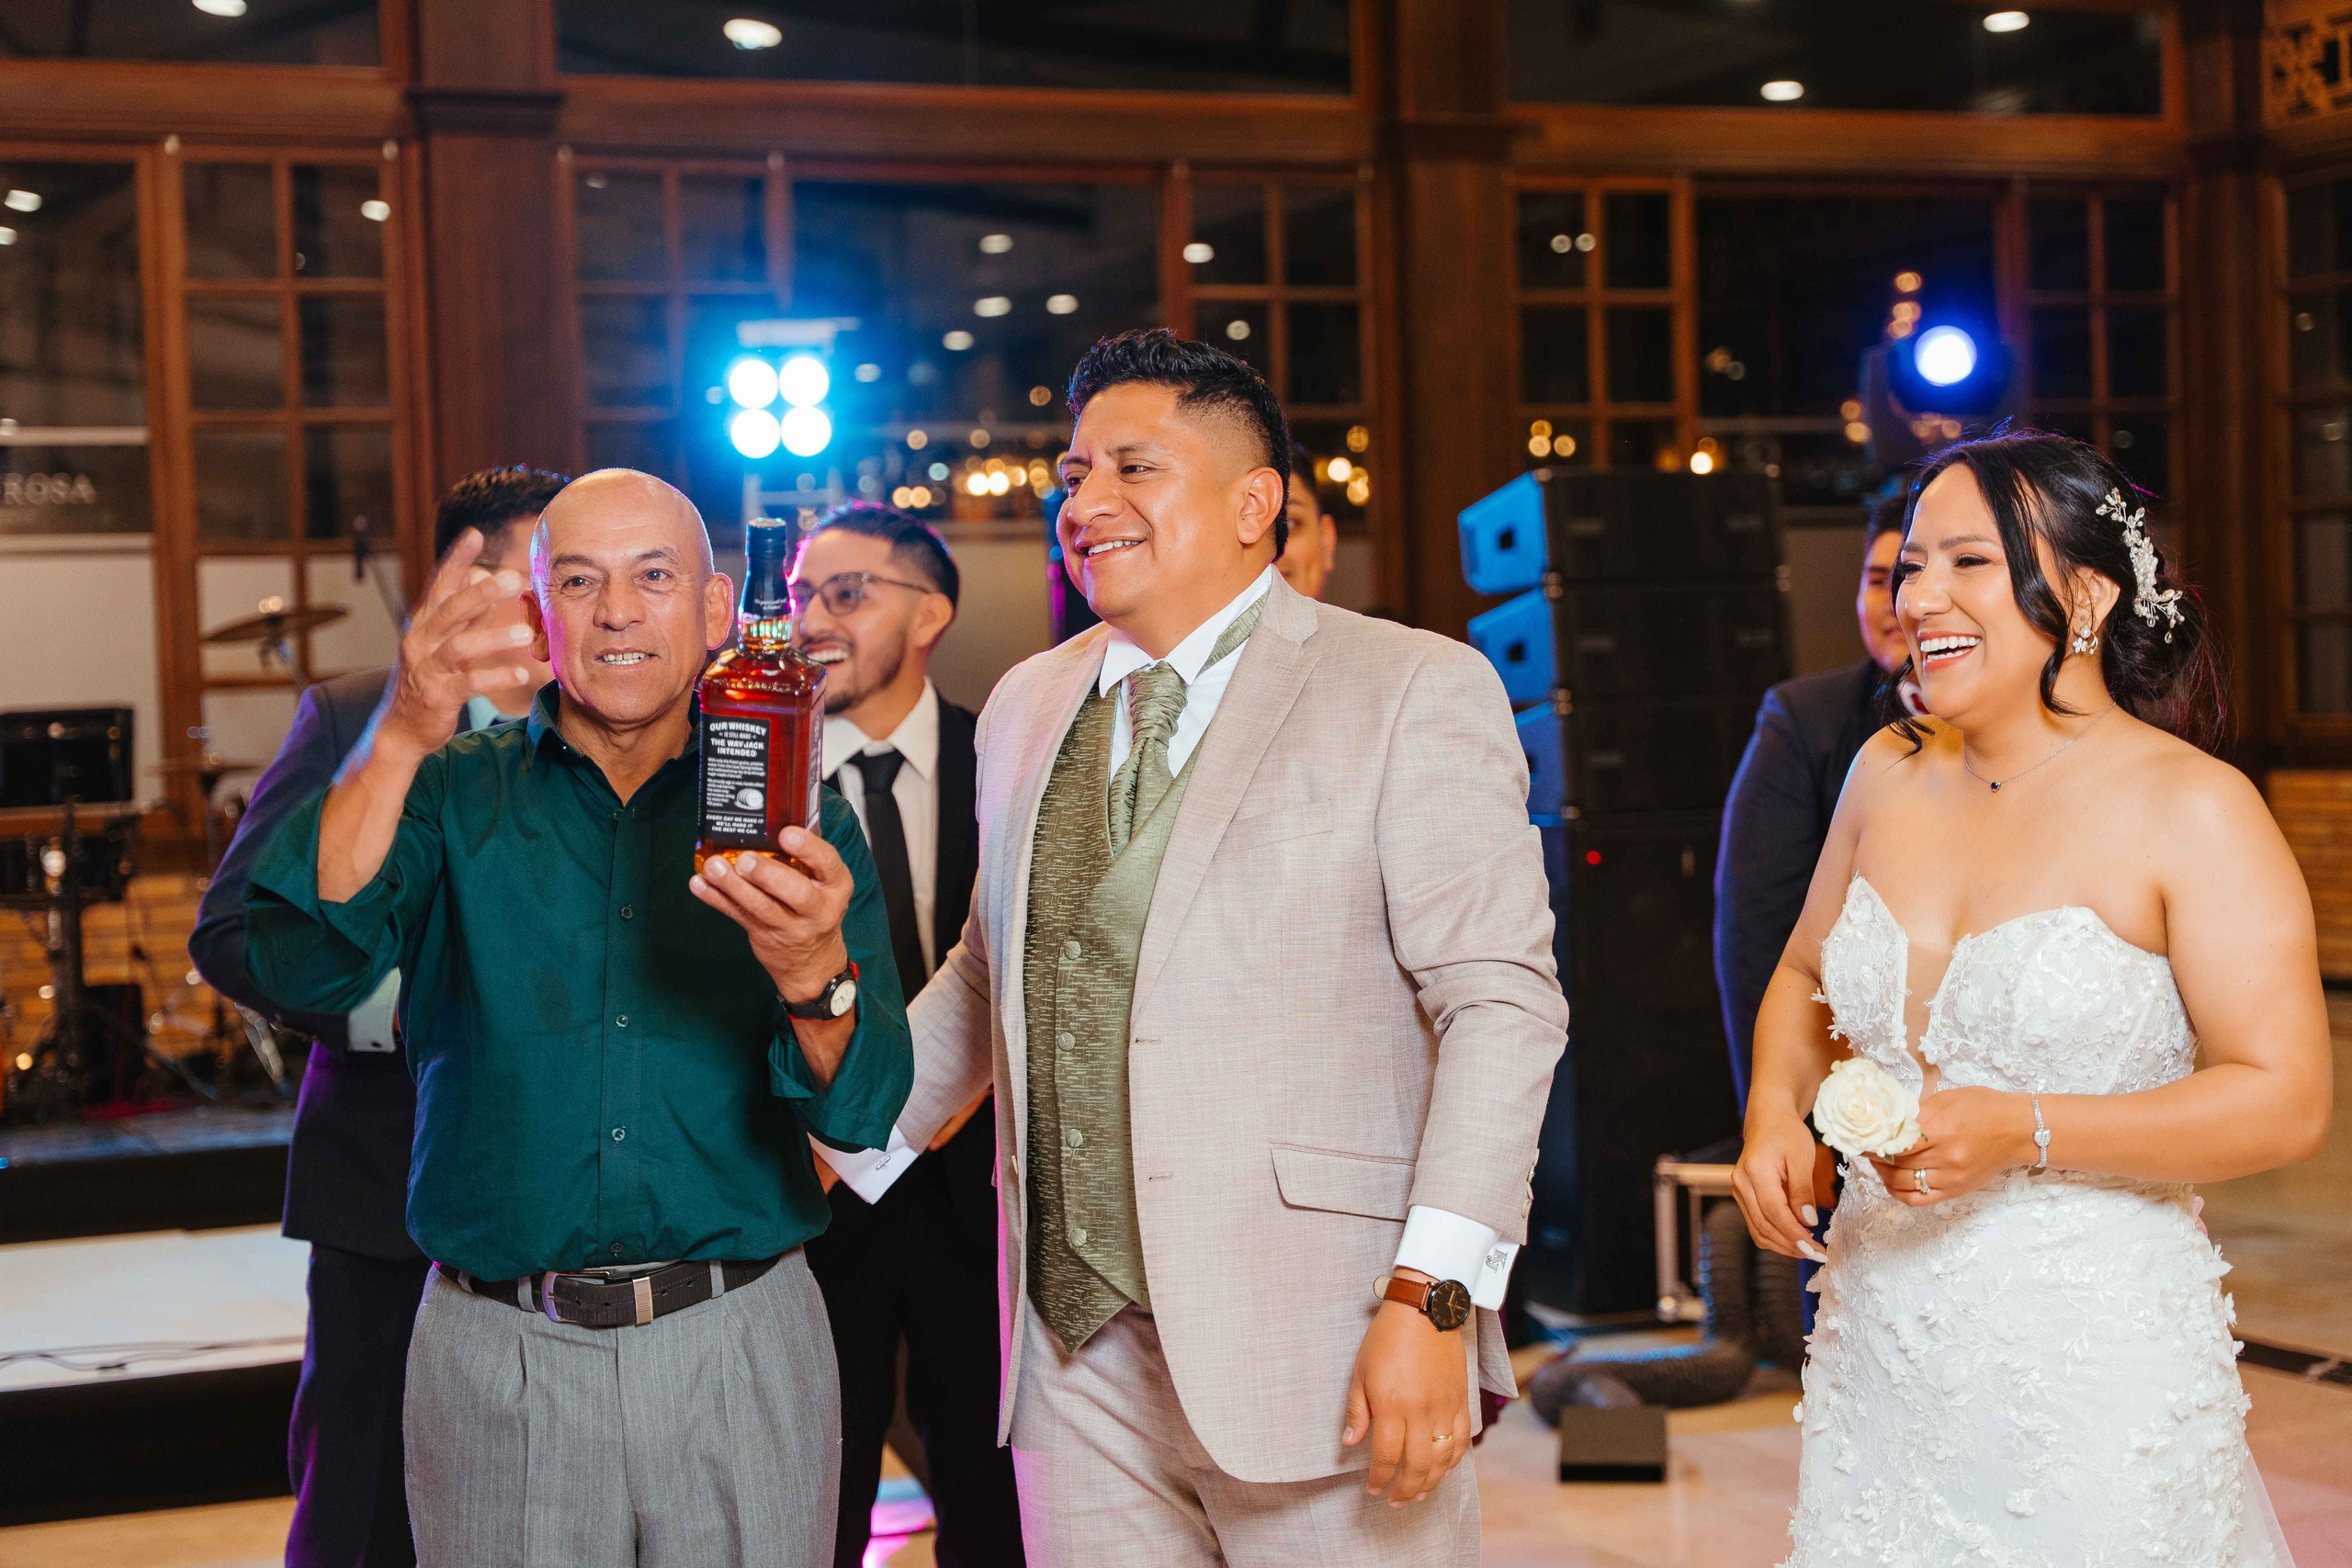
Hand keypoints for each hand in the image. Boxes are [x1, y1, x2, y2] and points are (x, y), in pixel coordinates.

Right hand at [378, 529, 536, 761]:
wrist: (400, 728)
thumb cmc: (428, 680)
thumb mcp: (445, 642)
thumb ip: (467, 614)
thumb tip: (484, 577)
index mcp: (425, 624)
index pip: (440, 585)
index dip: (456, 560)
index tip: (474, 534)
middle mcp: (421, 641)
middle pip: (450, 610)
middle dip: (480, 592)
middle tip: (512, 577)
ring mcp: (427, 669)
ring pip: (459, 648)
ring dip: (494, 639)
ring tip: (526, 635)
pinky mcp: (438, 697)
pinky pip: (468, 684)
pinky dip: (495, 678)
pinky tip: (521, 675)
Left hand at [688, 824, 853, 1002]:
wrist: (814, 961)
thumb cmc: (817, 907)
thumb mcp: (825, 883)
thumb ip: (805, 857)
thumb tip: (771, 820)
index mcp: (836, 886)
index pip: (828, 863)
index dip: (808, 848)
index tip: (787, 834)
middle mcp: (818, 908)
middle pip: (796, 893)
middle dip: (767, 875)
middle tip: (744, 860)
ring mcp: (791, 926)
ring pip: (761, 907)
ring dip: (734, 886)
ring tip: (714, 867)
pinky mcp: (764, 935)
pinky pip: (738, 915)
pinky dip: (716, 899)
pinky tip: (700, 885)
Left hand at [1342, 1272, 1468, 1504]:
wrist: (1425, 1311)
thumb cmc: (1386, 1339)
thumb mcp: (1360, 1372)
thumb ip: (1357, 1411)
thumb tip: (1350, 1443)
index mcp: (1392, 1405)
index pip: (1386, 1456)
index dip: (1379, 1478)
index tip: (1373, 1489)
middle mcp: (1421, 1412)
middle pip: (1417, 1465)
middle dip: (1405, 1490)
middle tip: (1396, 1501)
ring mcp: (1445, 1407)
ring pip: (1442, 1458)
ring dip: (1431, 1482)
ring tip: (1420, 1494)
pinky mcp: (1461, 1400)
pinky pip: (1462, 1439)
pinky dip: (1454, 1460)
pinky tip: (1444, 1470)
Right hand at [1734, 1114, 1831, 1261]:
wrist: (1769, 1120)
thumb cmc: (1787, 1134)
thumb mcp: (1802, 1157)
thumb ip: (1803, 1190)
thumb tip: (1808, 1222)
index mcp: (1755, 1171)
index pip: (1774, 1213)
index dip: (1795, 1235)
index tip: (1816, 1249)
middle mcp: (1741, 1184)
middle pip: (1764, 1226)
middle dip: (1792, 1246)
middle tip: (1818, 1255)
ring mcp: (1739, 1191)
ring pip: (1758, 1230)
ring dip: (1784, 1245)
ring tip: (1809, 1250)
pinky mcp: (1743, 1197)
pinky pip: (1757, 1224)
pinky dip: (1776, 1236)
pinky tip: (1796, 1239)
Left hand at [1869, 1086, 2035, 1204]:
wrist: (2018, 1130)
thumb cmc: (1983, 1107)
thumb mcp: (1946, 1099)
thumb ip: (1915, 1113)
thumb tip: (1884, 1122)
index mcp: (1942, 1128)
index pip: (1894, 1141)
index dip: (1872, 1142)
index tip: (1859, 1137)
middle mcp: (1946, 1156)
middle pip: (1896, 1161)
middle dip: (1874, 1155)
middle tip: (1863, 1147)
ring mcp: (1951, 1177)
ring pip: (1903, 1182)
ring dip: (1883, 1173)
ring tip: (1876, 1161)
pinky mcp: (1956, 1190)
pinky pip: (1918, 1199)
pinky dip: (1898, 1192)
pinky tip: (1891, 1180)